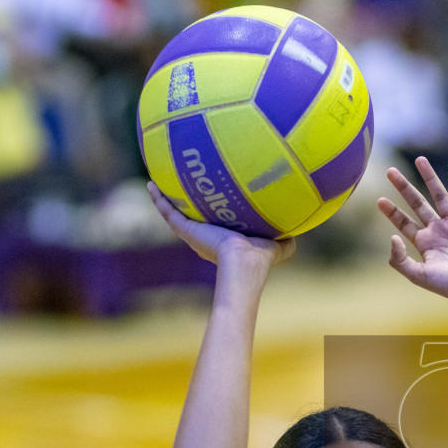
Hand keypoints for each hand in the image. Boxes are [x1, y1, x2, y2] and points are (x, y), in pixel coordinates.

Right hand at [148, 182, 293, 275]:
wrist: (244, 264)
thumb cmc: (261, 259)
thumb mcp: (277, 245)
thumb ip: (286, 240)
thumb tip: (297, 232)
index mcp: (223, 239)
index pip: (215, 223)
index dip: (212, 212)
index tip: (210, 199)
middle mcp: (205, 236)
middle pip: (192, 217)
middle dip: (186, 204)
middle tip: (180, 187)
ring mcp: (193, 233)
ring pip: (174, 213)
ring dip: (165, 199)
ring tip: (156, 183)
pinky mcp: (186, 230)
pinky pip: (167, 211)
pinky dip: (158, 199)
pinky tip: (150, 184)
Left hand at [378, 157, 447, 306]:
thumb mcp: (419, 276)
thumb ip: (400, 260)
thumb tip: (391, 236)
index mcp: (424, 243)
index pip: (404, 222)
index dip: (392, 211)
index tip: (379, 199)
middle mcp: (438, 231)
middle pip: (417, 203)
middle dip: (404, 187)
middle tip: (390, 171)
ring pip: (440, 196)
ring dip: (430, 178)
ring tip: (419, 159)